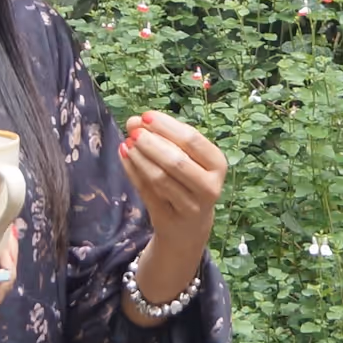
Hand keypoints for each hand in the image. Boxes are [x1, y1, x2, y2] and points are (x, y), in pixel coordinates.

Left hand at [120, 111, 227, 252]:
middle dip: (151, 143)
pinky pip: (147, 192)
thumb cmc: (189, 182)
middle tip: (133, 132)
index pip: (193, 140)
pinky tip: (124, 157)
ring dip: (140, 158)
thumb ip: (165, 138)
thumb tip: (135, 121)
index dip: (167, 126)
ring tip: (127, 144)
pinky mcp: (170, 218)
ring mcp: (191, 206)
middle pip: (177, 161)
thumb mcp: (187, 158)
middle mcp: (210, 187)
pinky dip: (133, 172)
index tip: (146, 116)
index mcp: (218, 165)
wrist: (188, 226)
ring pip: (160, 178)